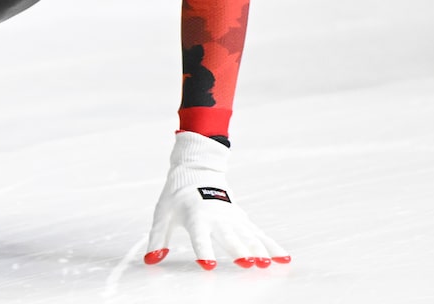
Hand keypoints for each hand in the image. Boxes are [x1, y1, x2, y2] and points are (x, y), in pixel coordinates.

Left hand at [144, 131, 289, 269]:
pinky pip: (259, 234)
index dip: (203, 250)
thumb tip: (150, 261)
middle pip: (229, 236)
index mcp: (195, 215)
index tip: (207, 264)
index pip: (199, 236)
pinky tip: (283, 258)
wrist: (197, 170)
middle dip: (239, 250)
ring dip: (258, 250)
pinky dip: (271, 245)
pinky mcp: (242, 219)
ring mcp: (233, 217)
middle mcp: (217, 217)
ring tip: (267, 264)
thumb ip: (157, 239)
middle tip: (248, 264)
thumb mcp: (162, 215)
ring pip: (248, 236)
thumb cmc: (176, 196)